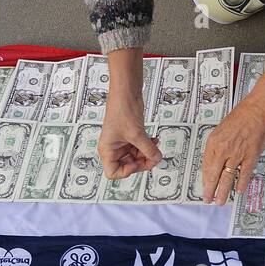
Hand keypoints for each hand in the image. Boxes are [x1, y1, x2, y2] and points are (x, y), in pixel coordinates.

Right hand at [99, 49, 160, 179]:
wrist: (126, 93)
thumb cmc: (122, 109)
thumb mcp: (137, 134)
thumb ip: (148, 149)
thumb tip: (157, 159)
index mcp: (107, 150)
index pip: (113, 172)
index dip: (127, 171)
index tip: (137, 163)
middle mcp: (113, 148)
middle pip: (128, 165)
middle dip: (142, 162)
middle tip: (154, 158)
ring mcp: (122, 142)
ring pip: (136, 157)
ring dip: (148, 154)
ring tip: (156, 147)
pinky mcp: (131, 136)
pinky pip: (140, 147)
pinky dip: (148, 146)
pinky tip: (155, 140)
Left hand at [202, 73, 264, 204]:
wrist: (258, 111)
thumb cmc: (241, 117)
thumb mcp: (221, 130)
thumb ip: (217, 146)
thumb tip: (214, 162)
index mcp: (213, 142)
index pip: (205, 165)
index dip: (205, 179)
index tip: (204, 186)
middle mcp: (223, 150)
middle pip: (213, 175)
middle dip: (210, 190)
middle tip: (208, 199)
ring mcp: (236, 154)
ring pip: (227, 178)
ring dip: (223, 192)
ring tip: (220, 201)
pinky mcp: (250, 157)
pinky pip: (244, 174)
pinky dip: (241, 184)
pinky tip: (239, 191)